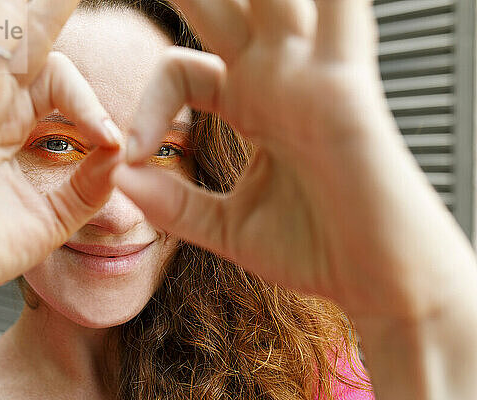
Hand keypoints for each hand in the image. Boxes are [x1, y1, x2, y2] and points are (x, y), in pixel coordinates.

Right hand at [0, 0, 121, 308]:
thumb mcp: (56, 215)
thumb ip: (92, 183)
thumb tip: (120, 149)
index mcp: (19, 124)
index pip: (63, 81)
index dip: (93, 105)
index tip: (109, 142)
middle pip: (31, 38)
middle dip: (54, 7)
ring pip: (2, 31)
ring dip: (29, 6)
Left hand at [112, 0, 475, 318]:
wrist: (376, 280)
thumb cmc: (316, 250)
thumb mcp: (226, 229)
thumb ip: (173, 203)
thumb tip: (120, 179)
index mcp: (253, 104)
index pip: (181, 71)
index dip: (148, 103)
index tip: (133, 149)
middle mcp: (280, 79)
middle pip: (222, 6)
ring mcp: (312, 76)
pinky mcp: (344, 87)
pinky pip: (340, 14)